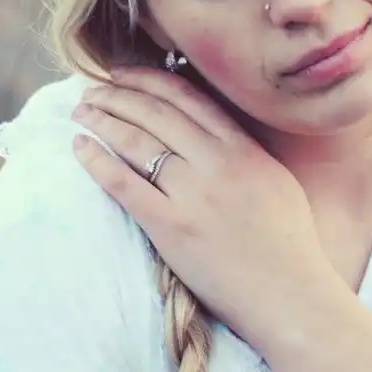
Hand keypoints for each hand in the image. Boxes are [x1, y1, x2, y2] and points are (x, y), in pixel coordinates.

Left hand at [70, 66, 334, 344]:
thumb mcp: (276, 182)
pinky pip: (125, 185)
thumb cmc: (290, 248)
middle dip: (118, 95)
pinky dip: (98, 161)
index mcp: (245, 149)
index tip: (124, 75)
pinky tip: (80, 147)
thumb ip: (246, 154)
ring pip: (138, 141)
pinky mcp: (172, 228)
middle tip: (91, 91)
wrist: (291, 296)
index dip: (149, 81)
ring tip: (81, 113)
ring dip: (103, 120)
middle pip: (157, 113)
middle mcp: (218, 163)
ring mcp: (193, 195)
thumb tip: (216, 136)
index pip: (189, 98)